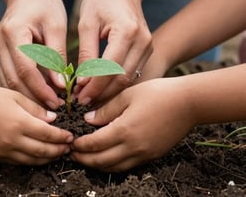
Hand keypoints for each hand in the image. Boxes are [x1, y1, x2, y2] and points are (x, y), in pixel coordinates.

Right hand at [0, 0, 67, 108]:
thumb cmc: (44, 4)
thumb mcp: (56, 26)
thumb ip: (57, 56)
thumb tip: (60, 85)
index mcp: (13, 33)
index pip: (26, 70)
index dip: (41, 90)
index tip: (58, 103)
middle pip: (13, 80)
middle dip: (34, 99)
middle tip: (54, 111)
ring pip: (8, 82)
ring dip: (27, 97)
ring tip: (47, 107)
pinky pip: (8, 76)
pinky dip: (21, 89)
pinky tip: (37, 96)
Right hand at [0, 85, 72, 164]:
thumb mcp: (16, 96)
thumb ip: (36, 109)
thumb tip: (54, 119)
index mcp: (20, 122)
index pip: (48, 134)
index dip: (61, 137)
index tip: (70, 136)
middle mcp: (13, 140)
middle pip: (43, 151)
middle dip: (58, 150)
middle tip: (68, 148)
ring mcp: (4, 150)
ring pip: (32, 160)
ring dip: (48, 158)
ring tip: (58, 153)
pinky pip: (19, 162)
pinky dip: (32, 161)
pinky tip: (39, 156)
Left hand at [71, 78, 194, 170]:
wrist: (189, 102)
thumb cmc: (158, 93)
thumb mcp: (127, 95)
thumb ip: (106, 109)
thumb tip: (88, 120)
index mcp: (124, 130)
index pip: (94, 144)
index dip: (80, 145)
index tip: (70, 142)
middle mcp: (134, 147)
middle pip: (102, 161)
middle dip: (84, 159)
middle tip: (72, 154)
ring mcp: (144, 154)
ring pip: (115, 167)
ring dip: (97, 165)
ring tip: (86, 158)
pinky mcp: (153, 155)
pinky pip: (128, 166)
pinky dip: (114, 165)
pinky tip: (107, 157)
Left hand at [75, 0, 152, 104]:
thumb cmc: (101, 0)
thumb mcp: (86, 23)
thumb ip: (86, 53)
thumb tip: (82, 82)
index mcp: (127, 32)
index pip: (110, 69)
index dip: (94, 86)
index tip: (78, 96)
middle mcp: (142, 41)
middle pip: (122, 79)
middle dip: (101, 93)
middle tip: (82, 100)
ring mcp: (148, 46)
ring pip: (128, 79)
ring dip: (108, 91)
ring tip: (88, 96)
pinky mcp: (147, 50)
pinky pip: (132, 73)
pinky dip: (116, 83)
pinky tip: (100, 87)